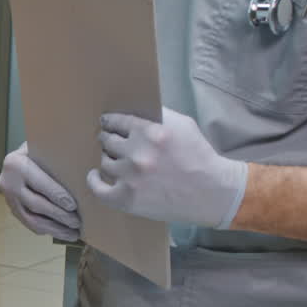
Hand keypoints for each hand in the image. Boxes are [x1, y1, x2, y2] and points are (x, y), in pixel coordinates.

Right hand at [0, 142, 80, 238]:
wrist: (18, 157)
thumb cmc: (39, 151)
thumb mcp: (44, 148)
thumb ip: (56, 158)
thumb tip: (85, 172)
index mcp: (16, 163)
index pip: (40, 183)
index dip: (57, 196)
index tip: (74, 206)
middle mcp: (7, 182)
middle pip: (36, 204)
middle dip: (58, 216)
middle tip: (77, 222)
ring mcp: (7, 198)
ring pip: (31, 219)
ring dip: (54, 229)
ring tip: (73, 234)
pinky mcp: (11, 209)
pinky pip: (28, 223)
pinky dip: (46, 230)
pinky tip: (61, 232)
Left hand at [87, 107, 247, 227]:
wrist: (212, 193)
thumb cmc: (198, 157)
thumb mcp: (183, 125)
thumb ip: (157, 115)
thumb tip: (132, 108)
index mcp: (152, 133)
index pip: (117, 122)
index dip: (110, 122)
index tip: (106, 123)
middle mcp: (138, 154)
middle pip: (108, 141)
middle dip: (109, 139)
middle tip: (110, 141)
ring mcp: (130, 177)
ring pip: (105, 162)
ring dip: (109, 159)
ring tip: (114, 159)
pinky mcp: (126, 199)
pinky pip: (98, 188)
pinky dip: (94, 180)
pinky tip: (95, 176)